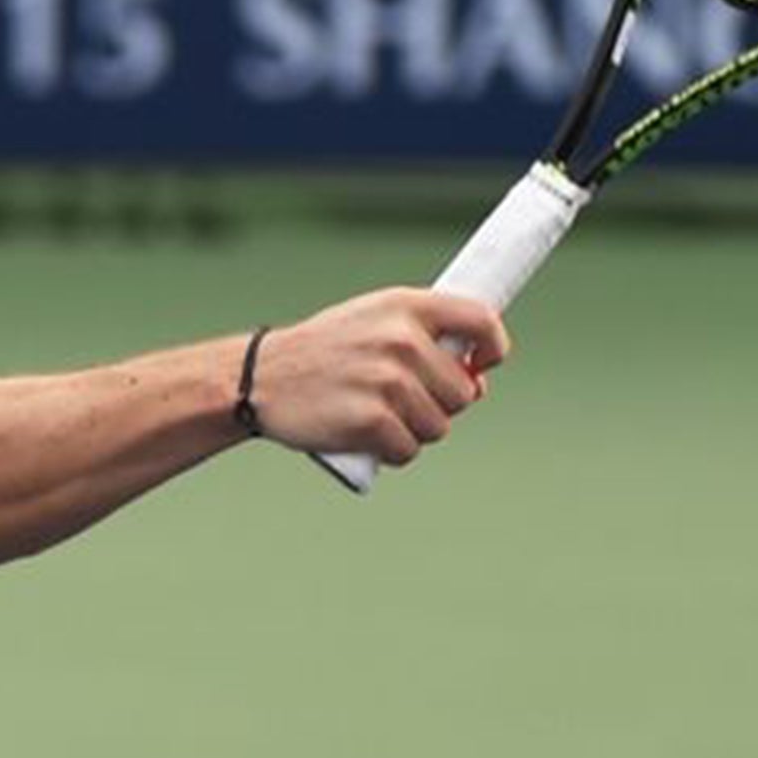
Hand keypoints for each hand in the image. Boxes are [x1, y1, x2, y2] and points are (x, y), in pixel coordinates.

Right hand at [249, 289, 510, 464]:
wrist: (262, 377)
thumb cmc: (324, 351)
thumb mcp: (373, 320)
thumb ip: (425, 339)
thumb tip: (476, 381)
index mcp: (405, 306)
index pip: (480, 319)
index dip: (494, 346)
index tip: (485, 363)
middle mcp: (401, 339)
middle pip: (462, 391)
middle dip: (439, 403)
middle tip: (397, 397)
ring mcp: (388, 380)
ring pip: (439, 426)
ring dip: (413, 430)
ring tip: (376, 412)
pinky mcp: (372, 420)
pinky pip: (409, 450)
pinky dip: (392, 451)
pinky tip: (365, 435)